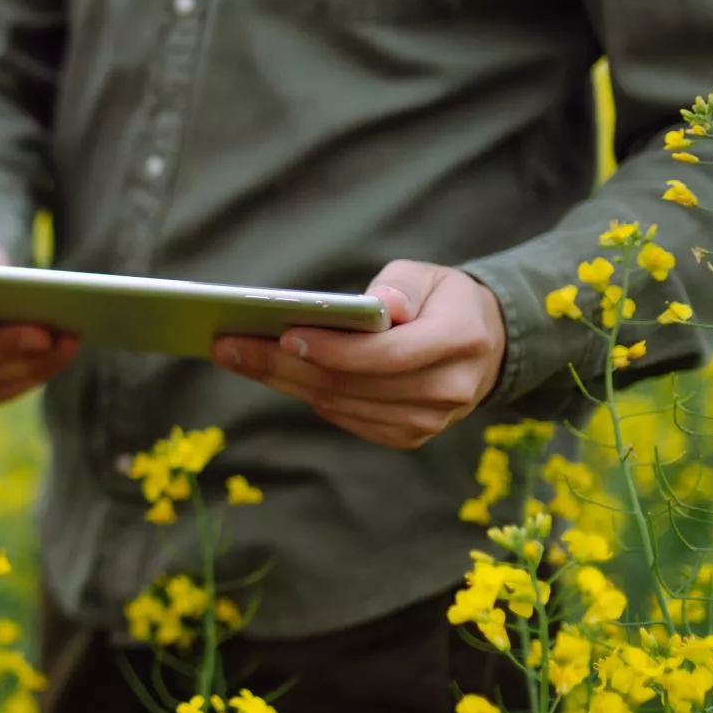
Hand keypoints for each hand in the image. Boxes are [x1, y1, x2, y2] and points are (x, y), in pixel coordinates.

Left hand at [212, 260, 506, 449]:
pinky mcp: (408, 436)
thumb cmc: (442, 300)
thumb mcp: (428, 276)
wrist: (483, 344)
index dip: (332, 349)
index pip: (386, 354)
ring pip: (340, 404)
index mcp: (461, 340)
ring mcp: (429, 420)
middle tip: (229, 346)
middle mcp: (449, 389)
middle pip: (351, 384)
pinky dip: (306, 395)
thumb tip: (378, 306)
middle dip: (282, 365)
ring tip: (236, 356)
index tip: (283, 334)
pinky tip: (271, 374)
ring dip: (282, 381)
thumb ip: (401, 286)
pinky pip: (345, 417)